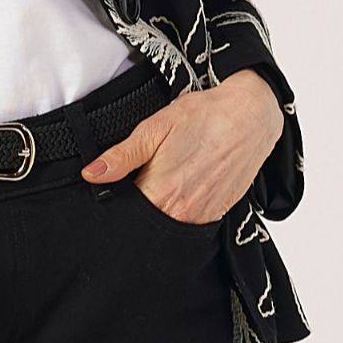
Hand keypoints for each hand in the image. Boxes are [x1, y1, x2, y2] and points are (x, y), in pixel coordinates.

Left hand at [79, 69, 283, 223]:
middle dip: (134, 208)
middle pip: (144, 223)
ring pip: (165, 225)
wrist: (251, 116)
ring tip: (163, 178)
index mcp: (161, 193)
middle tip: (139, 179)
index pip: (124, 213)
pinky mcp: (216, 216)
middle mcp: (181, 213)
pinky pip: (187, 223)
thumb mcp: (154, 128)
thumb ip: (122, 156)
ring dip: (157, 208)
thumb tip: (91, 174)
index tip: (114, 187)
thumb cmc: (204, 117)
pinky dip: (178, 209)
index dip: (114, 200)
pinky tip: (180, 185)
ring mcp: (201, 218)